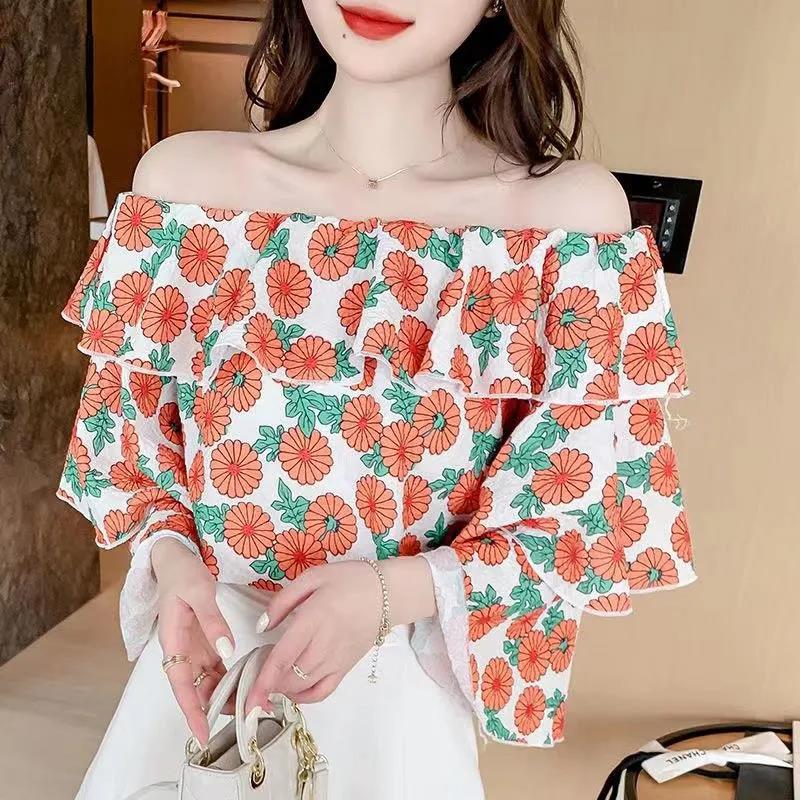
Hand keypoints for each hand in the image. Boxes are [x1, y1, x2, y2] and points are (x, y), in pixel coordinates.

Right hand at [152, 536, 234, 745]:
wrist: (175, 560)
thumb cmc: (182, 575)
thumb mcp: (199, 592)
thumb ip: (213, 621)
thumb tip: (227, 651)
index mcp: (174, 642)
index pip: (182, 686)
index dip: (192, 711)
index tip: (202, 734)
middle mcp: (182, 652)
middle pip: (196, 690)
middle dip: (215, 708)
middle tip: (244, 719)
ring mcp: (194, 649)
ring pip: (208, 682)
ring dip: (225, 695)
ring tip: (251, 705)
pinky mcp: (205, 643)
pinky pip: (217, 668)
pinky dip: (230, 678)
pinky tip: (248, 684)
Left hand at [244, 556, 435, 714]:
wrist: (389, 593)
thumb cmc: (349, 580)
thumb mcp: (313, 577)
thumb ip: (283, 600)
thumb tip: (261, 626)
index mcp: (314, 619)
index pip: (283, 657)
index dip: (263, 681)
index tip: (247, 700)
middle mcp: (325, 645)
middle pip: (290, 677)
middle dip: (266, 685)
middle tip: (251, 674)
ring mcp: (337, 660)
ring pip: (303, 687)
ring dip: (281, 690)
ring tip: (267, 679)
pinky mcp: (346, 668)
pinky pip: (322, 691)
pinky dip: (304, 697)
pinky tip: (291, 691)